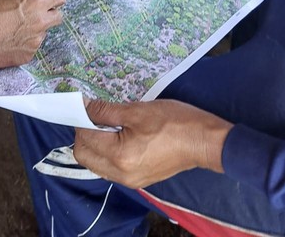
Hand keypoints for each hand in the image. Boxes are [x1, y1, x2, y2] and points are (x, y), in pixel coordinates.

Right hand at [0, 0, 65, 68]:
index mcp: (36, 4)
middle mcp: (40, 23)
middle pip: (58, 17)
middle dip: (49, 13)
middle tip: (34, 13)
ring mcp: (35, 42)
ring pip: (42, 33)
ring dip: (34, 29)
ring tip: (12, 29)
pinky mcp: (27, 56)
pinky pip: (31, 47)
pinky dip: (23, 43)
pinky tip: (7, 40)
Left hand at [73, 99, 231, 187]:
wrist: (204, 141)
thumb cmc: (173, 122)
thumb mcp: (137, 110)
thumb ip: (106, 111)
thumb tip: (84, 106)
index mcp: (119, 156)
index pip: (84, 139)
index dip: (81, 120)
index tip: (84, 105)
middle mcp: (120, 174)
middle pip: (85, 156)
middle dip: (84, 134)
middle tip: (94, 115)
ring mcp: (130, 180)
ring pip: (96, 164)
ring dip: (95, 144)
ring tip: (108, 125)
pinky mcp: (138, 180)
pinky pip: (110, 169)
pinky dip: (107, 153)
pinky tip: (119, 137)